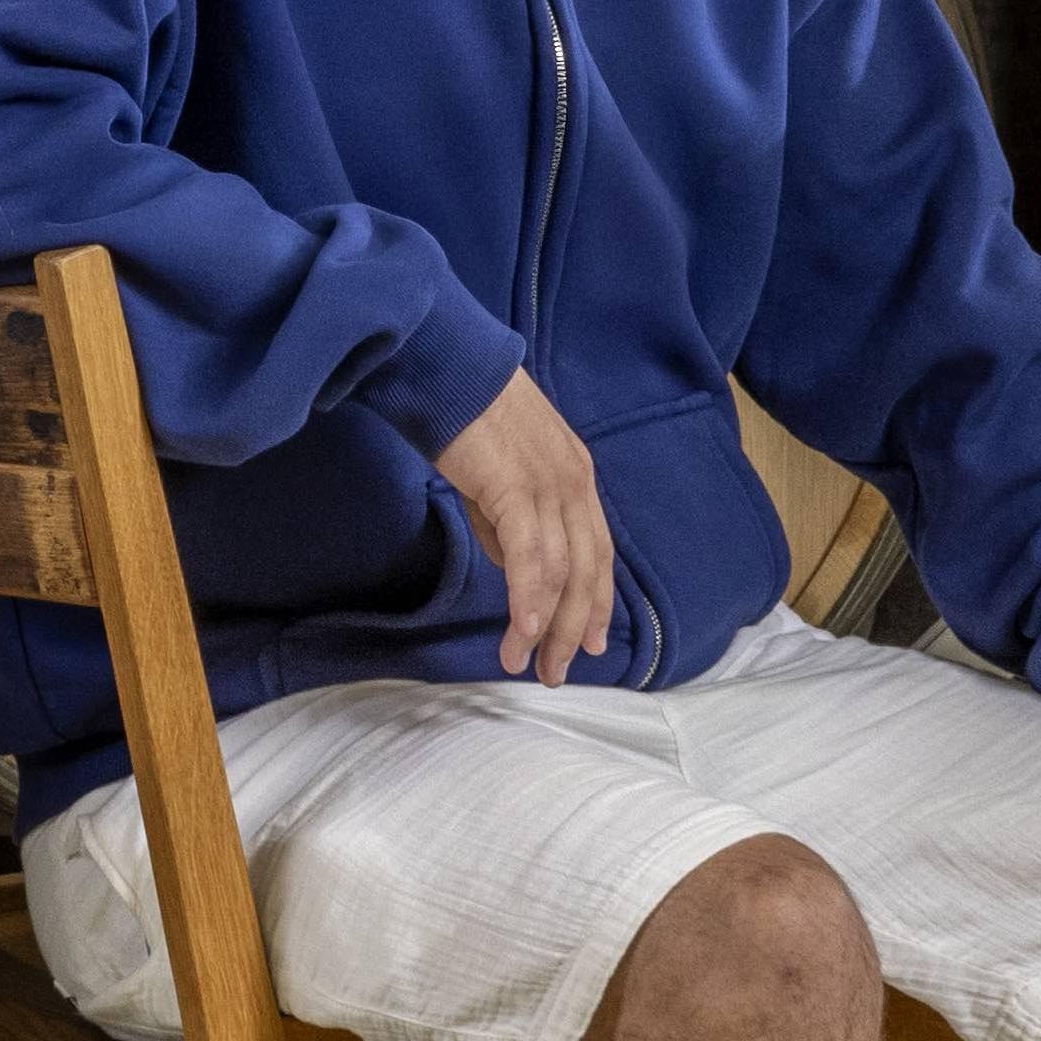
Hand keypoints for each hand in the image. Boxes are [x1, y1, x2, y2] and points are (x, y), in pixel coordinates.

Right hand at [433, 372, 620, 675]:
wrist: (444, 368)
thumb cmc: (463, 414)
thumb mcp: (499, 474)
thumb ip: (511, 520)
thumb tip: (515, 570)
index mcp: (576, 476)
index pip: (596, 551)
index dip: (596, 601)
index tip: (592, 643)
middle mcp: (575, 483)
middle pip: (587, 571)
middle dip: (576, 628)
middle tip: (559, 672)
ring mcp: (550, 485)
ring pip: (562, 572)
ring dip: (548, 627)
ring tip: (530, 665)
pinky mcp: (518, 489)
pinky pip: (531, 557)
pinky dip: (529, 599)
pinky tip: (523, 632)